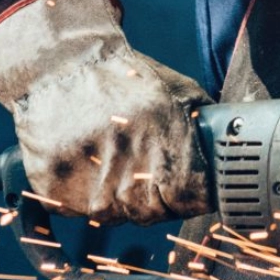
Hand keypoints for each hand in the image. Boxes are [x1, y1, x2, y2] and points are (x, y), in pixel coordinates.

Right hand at [0, 0, 210, 223]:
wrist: (61, 64)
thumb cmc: (122, 76)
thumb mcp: (178, 91)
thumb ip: (203, 127)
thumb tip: (225, 154)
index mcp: (164, 149)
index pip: (189, 201)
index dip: (190, 195)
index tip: (184, 186)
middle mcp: (127, 174)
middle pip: (151, 213)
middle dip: (153, 195)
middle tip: (139, 163)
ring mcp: (88, 187)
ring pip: (114, 215)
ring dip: (115, 194)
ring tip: (108, 153)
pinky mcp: (54, 191)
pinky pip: (77, 210)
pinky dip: (81, 192)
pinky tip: (82, 158)